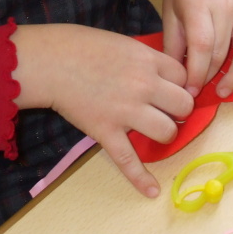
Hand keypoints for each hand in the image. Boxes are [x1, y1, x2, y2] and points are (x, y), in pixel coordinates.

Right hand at [11, 23, 192, 197]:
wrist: (49, 61)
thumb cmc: (81, 45)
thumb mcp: (123, 42)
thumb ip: (145, 59)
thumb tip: (162, 74)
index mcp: (147, 60)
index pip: (183, 76)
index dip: (179, 83)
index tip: (170, 87)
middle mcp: (143, 85)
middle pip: (183, 105)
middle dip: (178, 108)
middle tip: (165, 109)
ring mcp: (126, 111)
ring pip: (167, 132)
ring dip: (165, 133)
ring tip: (154, 130)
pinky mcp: (106, 131)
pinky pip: (128, 160)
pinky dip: (141, 179)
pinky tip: (152, 191)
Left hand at [162, 0, 232, 98]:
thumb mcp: (170, 8)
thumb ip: (173, 42)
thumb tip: (176, 75)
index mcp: (199, 4)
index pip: (203, 46)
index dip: (197, 74)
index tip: (190, 90)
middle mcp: (227, 7)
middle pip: (225, 52)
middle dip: (213, 78)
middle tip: (203, 91)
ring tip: (227, 89)